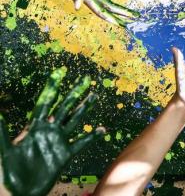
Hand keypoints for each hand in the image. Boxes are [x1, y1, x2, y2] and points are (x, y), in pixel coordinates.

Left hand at [0, 68, 103, 195]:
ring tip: (94, 96)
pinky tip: (102, 129)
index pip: (46, 102)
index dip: (52, 87)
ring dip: (84, 108)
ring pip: (75, 120)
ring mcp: (59, 140)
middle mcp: (50, 129)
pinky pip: (81, 143)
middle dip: (74, 92)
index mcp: (36, 126)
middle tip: (85, 79)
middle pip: (65, 107)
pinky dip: (92, 136)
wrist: (20, 191)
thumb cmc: (11, 171)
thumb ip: (2, 131)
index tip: (59, 72)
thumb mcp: (6, 151)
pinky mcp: (66, 154)